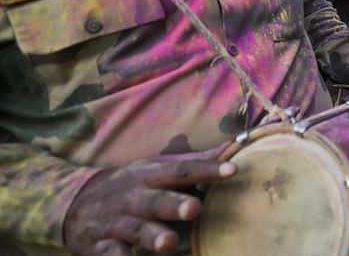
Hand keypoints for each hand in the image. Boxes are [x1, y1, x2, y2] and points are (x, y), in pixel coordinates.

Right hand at [64, 150, 235, 255]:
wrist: (72, 205)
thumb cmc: (129, 186)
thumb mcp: (153, 169)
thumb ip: (192, 163)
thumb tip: (232, 147)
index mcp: (148, 175)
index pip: (181, 169)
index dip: (206, 169)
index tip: (232, 170)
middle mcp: (132, 197)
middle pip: (155, 200)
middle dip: (174, 204)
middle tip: (194, 208)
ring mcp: (115, 223)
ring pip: (135, 229)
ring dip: (152, 235)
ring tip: (169, 242)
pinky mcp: (100, 247)